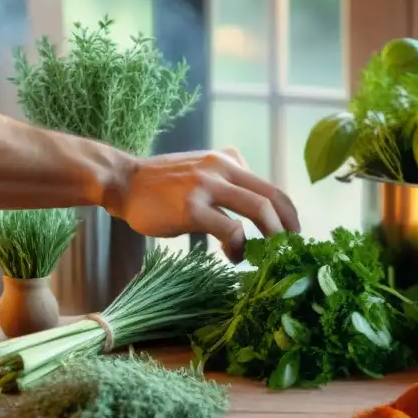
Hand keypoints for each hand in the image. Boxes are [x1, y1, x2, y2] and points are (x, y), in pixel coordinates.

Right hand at [110, 148, 301, 261]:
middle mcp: (221, 168)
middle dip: (286, 226)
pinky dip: (238, 247)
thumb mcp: (200, 168)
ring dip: (270, 236)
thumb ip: (226, 177)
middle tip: (289, 248)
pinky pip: (229, 229)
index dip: (288, 211)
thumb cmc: (160, 183)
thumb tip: (252, 200)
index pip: (270, 185)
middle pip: (271, 197)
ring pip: (257, 210)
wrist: (123, 182)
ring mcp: (207, 186)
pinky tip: (232, 257)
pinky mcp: (192, 208)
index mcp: (227, 160)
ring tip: (266, 255)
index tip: (293, 231)